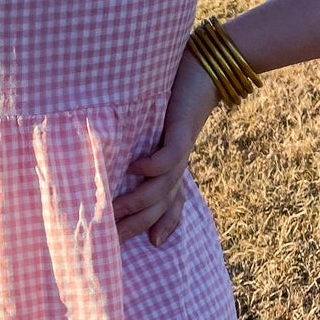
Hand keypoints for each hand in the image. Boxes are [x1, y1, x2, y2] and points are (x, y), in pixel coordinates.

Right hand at [113, 49, 221, 246]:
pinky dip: (152, 164)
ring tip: (114, 212)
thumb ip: (138, 149)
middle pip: (159, 206)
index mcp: (173, 169)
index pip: (166, 206)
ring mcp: (180, 151)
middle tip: (110, 242)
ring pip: (161, 187)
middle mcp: (177, 166)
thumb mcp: (154, 129)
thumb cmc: (175, 98)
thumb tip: (113, 165)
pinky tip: (134, 168)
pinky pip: (169, 156)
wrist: (208, 70)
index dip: (155, 228)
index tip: (132, 249)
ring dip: (138, 201)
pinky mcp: (182, 131)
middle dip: (136, 226)